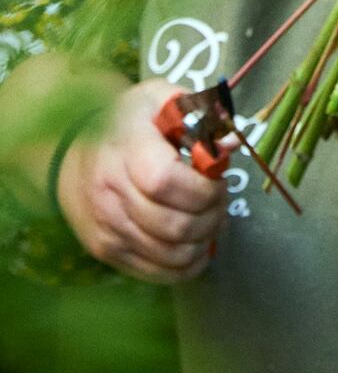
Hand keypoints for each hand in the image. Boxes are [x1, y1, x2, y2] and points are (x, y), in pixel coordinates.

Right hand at [56, 78, 236, 283]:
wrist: (71, 155)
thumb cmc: (126, 122)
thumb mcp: (160, 99)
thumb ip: (201, 112)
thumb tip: (231, 146)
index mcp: (127, 150)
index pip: (166, 182)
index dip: (203, 188)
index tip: (218, 179)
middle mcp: (111, 194)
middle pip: (174, 224)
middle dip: (212, 215)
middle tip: (221, 199)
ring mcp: (108, 228)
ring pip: (171, 254)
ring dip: (204, 240)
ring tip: (212, 218)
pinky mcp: (107, 251)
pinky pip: (156, 273)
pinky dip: (187, 265)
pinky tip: (198, 244)